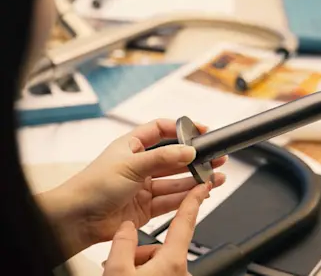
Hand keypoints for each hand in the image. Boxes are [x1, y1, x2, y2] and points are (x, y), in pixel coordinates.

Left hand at [37, 119, 226, 256]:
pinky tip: (200, 192)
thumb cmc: (92, 186)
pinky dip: (187, 197)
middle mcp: (140, 165)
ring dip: (195, 179)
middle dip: (195, 158)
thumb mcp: (131, 164)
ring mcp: (144, 187)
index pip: (161, 130)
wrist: (77, 219)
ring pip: (176, 181)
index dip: (181, 129)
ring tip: (214, 176)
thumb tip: (188, 150)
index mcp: (132, 146)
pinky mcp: (146, 207)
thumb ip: (163, 158)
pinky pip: (171, 200)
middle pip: (173, 158)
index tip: (200, 130)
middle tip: (215, 156)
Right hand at [103, 182, 210, 275]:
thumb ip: (123, 243)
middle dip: (142, 248)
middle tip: (124, 261)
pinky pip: (157, 271)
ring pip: (158, 259)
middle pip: (163, 245)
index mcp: (172, 261)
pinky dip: (142, 271)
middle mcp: (179, 270)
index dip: (193, 199)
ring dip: (140, 261)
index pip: (186, 221)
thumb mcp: (118, 272)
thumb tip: (126, 228)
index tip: (202, 185)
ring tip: (122, 273)